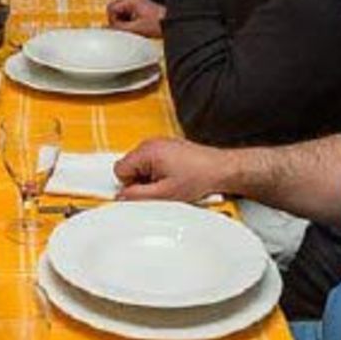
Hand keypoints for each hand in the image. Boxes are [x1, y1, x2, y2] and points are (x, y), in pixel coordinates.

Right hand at [106, 0, 166, 37]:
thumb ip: (120, 28)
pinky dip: (129, 23)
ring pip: (121, 14)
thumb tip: (109, 29)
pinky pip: (128, 16)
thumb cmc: (159, 22)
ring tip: (134, 29)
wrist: (171, 22)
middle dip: (118, 21)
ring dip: (124, 23)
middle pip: (115, 11)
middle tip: (127, 29)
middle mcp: (132, 0)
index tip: (118, 27)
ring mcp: (136, 5)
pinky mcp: (139, 10)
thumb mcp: (136, 28)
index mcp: (130, 1)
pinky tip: (137, 28)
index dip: (113, 19)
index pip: (111, 8)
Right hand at [114, 137, 241, 202]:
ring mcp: (161, 143)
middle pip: (130, 166)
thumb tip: (121, 196)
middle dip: (141, 181)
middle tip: (161, 189)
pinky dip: (161, 172)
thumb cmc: (199, 177)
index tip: (145, 192)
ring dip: (152, 177)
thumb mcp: (164, 194)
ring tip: (171, 183)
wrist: (221, 170)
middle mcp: (151, 143)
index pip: (120, 169)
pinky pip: (154, 161)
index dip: (130, 185)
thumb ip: (137, 195)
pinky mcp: (169, 147)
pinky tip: (176, 178)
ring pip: (142, 165)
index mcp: (147, 151)